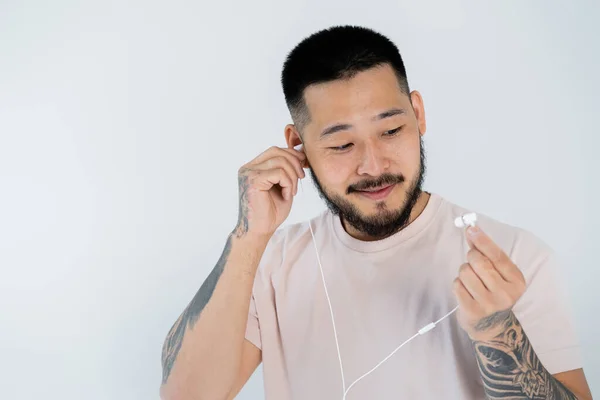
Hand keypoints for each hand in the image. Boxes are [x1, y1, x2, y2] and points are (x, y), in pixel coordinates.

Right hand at [233, 146, 305, 238]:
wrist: (260, 231)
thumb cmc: (271, 212)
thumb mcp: (282, 185)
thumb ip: (287, 170)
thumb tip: (300, 153)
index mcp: (253, 167)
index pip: (274, 150)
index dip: (291, 155)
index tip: (302, 167)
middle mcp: (248, 168)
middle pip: (277, 151)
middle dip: (294, 163)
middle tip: (301, 178)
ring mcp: (248, 173)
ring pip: (280, 161)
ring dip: (292, 176)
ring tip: (292, 191)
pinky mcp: (253, 181)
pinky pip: (279, 173)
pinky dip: (288, 184)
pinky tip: (287, 196)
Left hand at [452, 226, 525, 341]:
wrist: (493, 327)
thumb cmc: (495, 293)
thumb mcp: (500, 274)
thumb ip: (487, 253)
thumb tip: (472, 231)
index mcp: (516, 281)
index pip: (498, 256)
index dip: (483, 240)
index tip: (471, 228)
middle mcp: (505, 293)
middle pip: (478, 261)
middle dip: (471, 257)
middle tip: (474, 264)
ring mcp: (488, 304)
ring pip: (465, 271)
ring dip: (464, 272)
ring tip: (472, 281)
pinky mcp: (472, 310)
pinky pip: (457, 285)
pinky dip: (458, 284)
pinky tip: (466, 291)